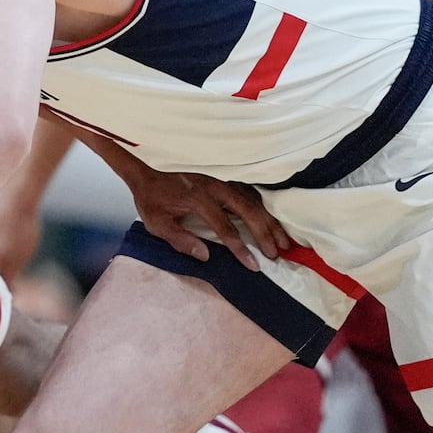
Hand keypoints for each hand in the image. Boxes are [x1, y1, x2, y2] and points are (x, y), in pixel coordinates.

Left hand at [130, 171, 289, 270]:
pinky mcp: (226, 177)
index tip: (254, 265)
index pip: (226, 229)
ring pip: (254, 200)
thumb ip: (180, 239)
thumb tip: (205, 256)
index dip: (241, 249)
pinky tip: (274, 220)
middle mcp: (216, 186)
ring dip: (270, 221)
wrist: (147, 166)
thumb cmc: (152, 196)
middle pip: (249, 211)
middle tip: (277, 253)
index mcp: (199, 199)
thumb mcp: (156, 222)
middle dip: (265, 234)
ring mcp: (223, 179)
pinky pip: (251, 192)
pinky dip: (265, 207)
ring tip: (284, 241)